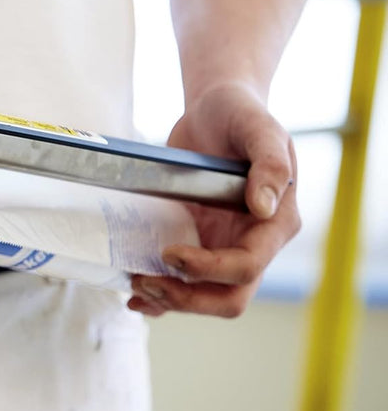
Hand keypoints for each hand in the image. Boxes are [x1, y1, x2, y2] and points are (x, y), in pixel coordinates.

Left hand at [127, 83, 300, 317]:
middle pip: (228, 297)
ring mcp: (224, 248)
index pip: (247, 266)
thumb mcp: (259, 128)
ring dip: (170, 300)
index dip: (209, 269)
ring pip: (205, 298)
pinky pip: (184, 284)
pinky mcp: (198, 244)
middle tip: (145, 281)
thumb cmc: (241, 114)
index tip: (170, 253)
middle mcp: (252, 243)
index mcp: (275, 224)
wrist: (215, 110)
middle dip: (188, 299)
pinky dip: (161, 298)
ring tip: (135, 285)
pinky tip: (137, 298)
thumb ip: (270, 164)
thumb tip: (264, 207)